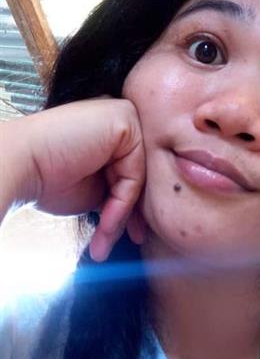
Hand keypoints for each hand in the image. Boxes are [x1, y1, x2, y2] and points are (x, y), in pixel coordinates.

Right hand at [13, 96, 146, 260]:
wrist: (18, 165)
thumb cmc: (46, 178)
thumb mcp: (94, 189)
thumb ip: (119, 191)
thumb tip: (141, 215)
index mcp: (112, 130)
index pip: (134, 173)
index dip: (130, 208)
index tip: (128, 236)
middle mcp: (121, 119)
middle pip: (141, 175)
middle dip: (131, 215)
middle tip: (128, 242)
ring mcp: (125, 115)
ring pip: (139, 179)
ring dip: (122, 217)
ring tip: (104, 243)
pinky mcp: (125, 120)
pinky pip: (134, 174)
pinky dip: (121, 205)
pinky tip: (105, 225)